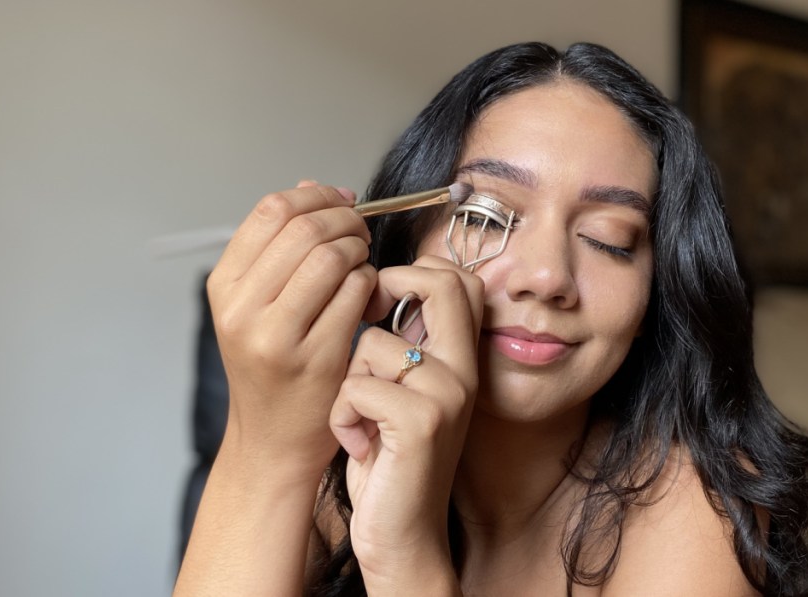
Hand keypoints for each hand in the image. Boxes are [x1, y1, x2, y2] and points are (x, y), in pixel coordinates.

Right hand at [207, 181, 376, 479]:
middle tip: (362, 229)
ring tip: (364, 259)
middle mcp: (243, 310)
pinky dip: (370, 280)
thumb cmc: (273, 365)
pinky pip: (355, 292)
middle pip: (305, 229)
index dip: (315, 197)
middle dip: (345, 218)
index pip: (271, 212)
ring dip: (359, 248)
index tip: (341, 201)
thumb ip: (281, 247)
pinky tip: (368, 291)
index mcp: (224, 287)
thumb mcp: (257, 304)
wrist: (274, 439)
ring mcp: (278, 336)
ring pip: (332, 257)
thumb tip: (313, 186)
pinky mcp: (317, 358)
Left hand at [329, 255, 483, 584]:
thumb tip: (381, 288)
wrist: (404, 533)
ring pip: (373, 343)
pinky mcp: (422, 421)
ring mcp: (447, 394)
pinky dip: (342, 416)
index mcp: (463, 360)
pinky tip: (358, 442)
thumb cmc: (393, 460)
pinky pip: (356, 386)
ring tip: (360, 418)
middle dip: (387, 290)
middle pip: (439, 285)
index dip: (415, 271)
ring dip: (348, 380)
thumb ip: (410, 346)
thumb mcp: (408, 394)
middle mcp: (465, 371)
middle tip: (366, 328)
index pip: (460, 280)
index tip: (380, 297)